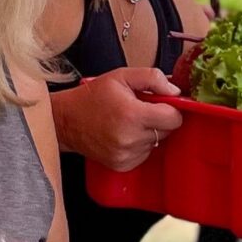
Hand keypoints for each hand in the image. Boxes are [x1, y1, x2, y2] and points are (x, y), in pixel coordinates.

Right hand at [53, 67, 181, 170]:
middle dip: (158, 119)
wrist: (66, 120)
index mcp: (133, 114)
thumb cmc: (92, 97)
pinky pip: (144, 154)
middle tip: (139, 110)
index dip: (170, 109)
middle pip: (167, 131)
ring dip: (147, 132)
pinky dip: (138, 144)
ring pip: (156, 143)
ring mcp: (126, 154)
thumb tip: (176, 91)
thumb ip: (152, 78)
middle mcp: (131, 138)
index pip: (174, 118)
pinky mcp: (122, 165)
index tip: (160, 104)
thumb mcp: (121, 76)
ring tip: (127, 122)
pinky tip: (123, 134)